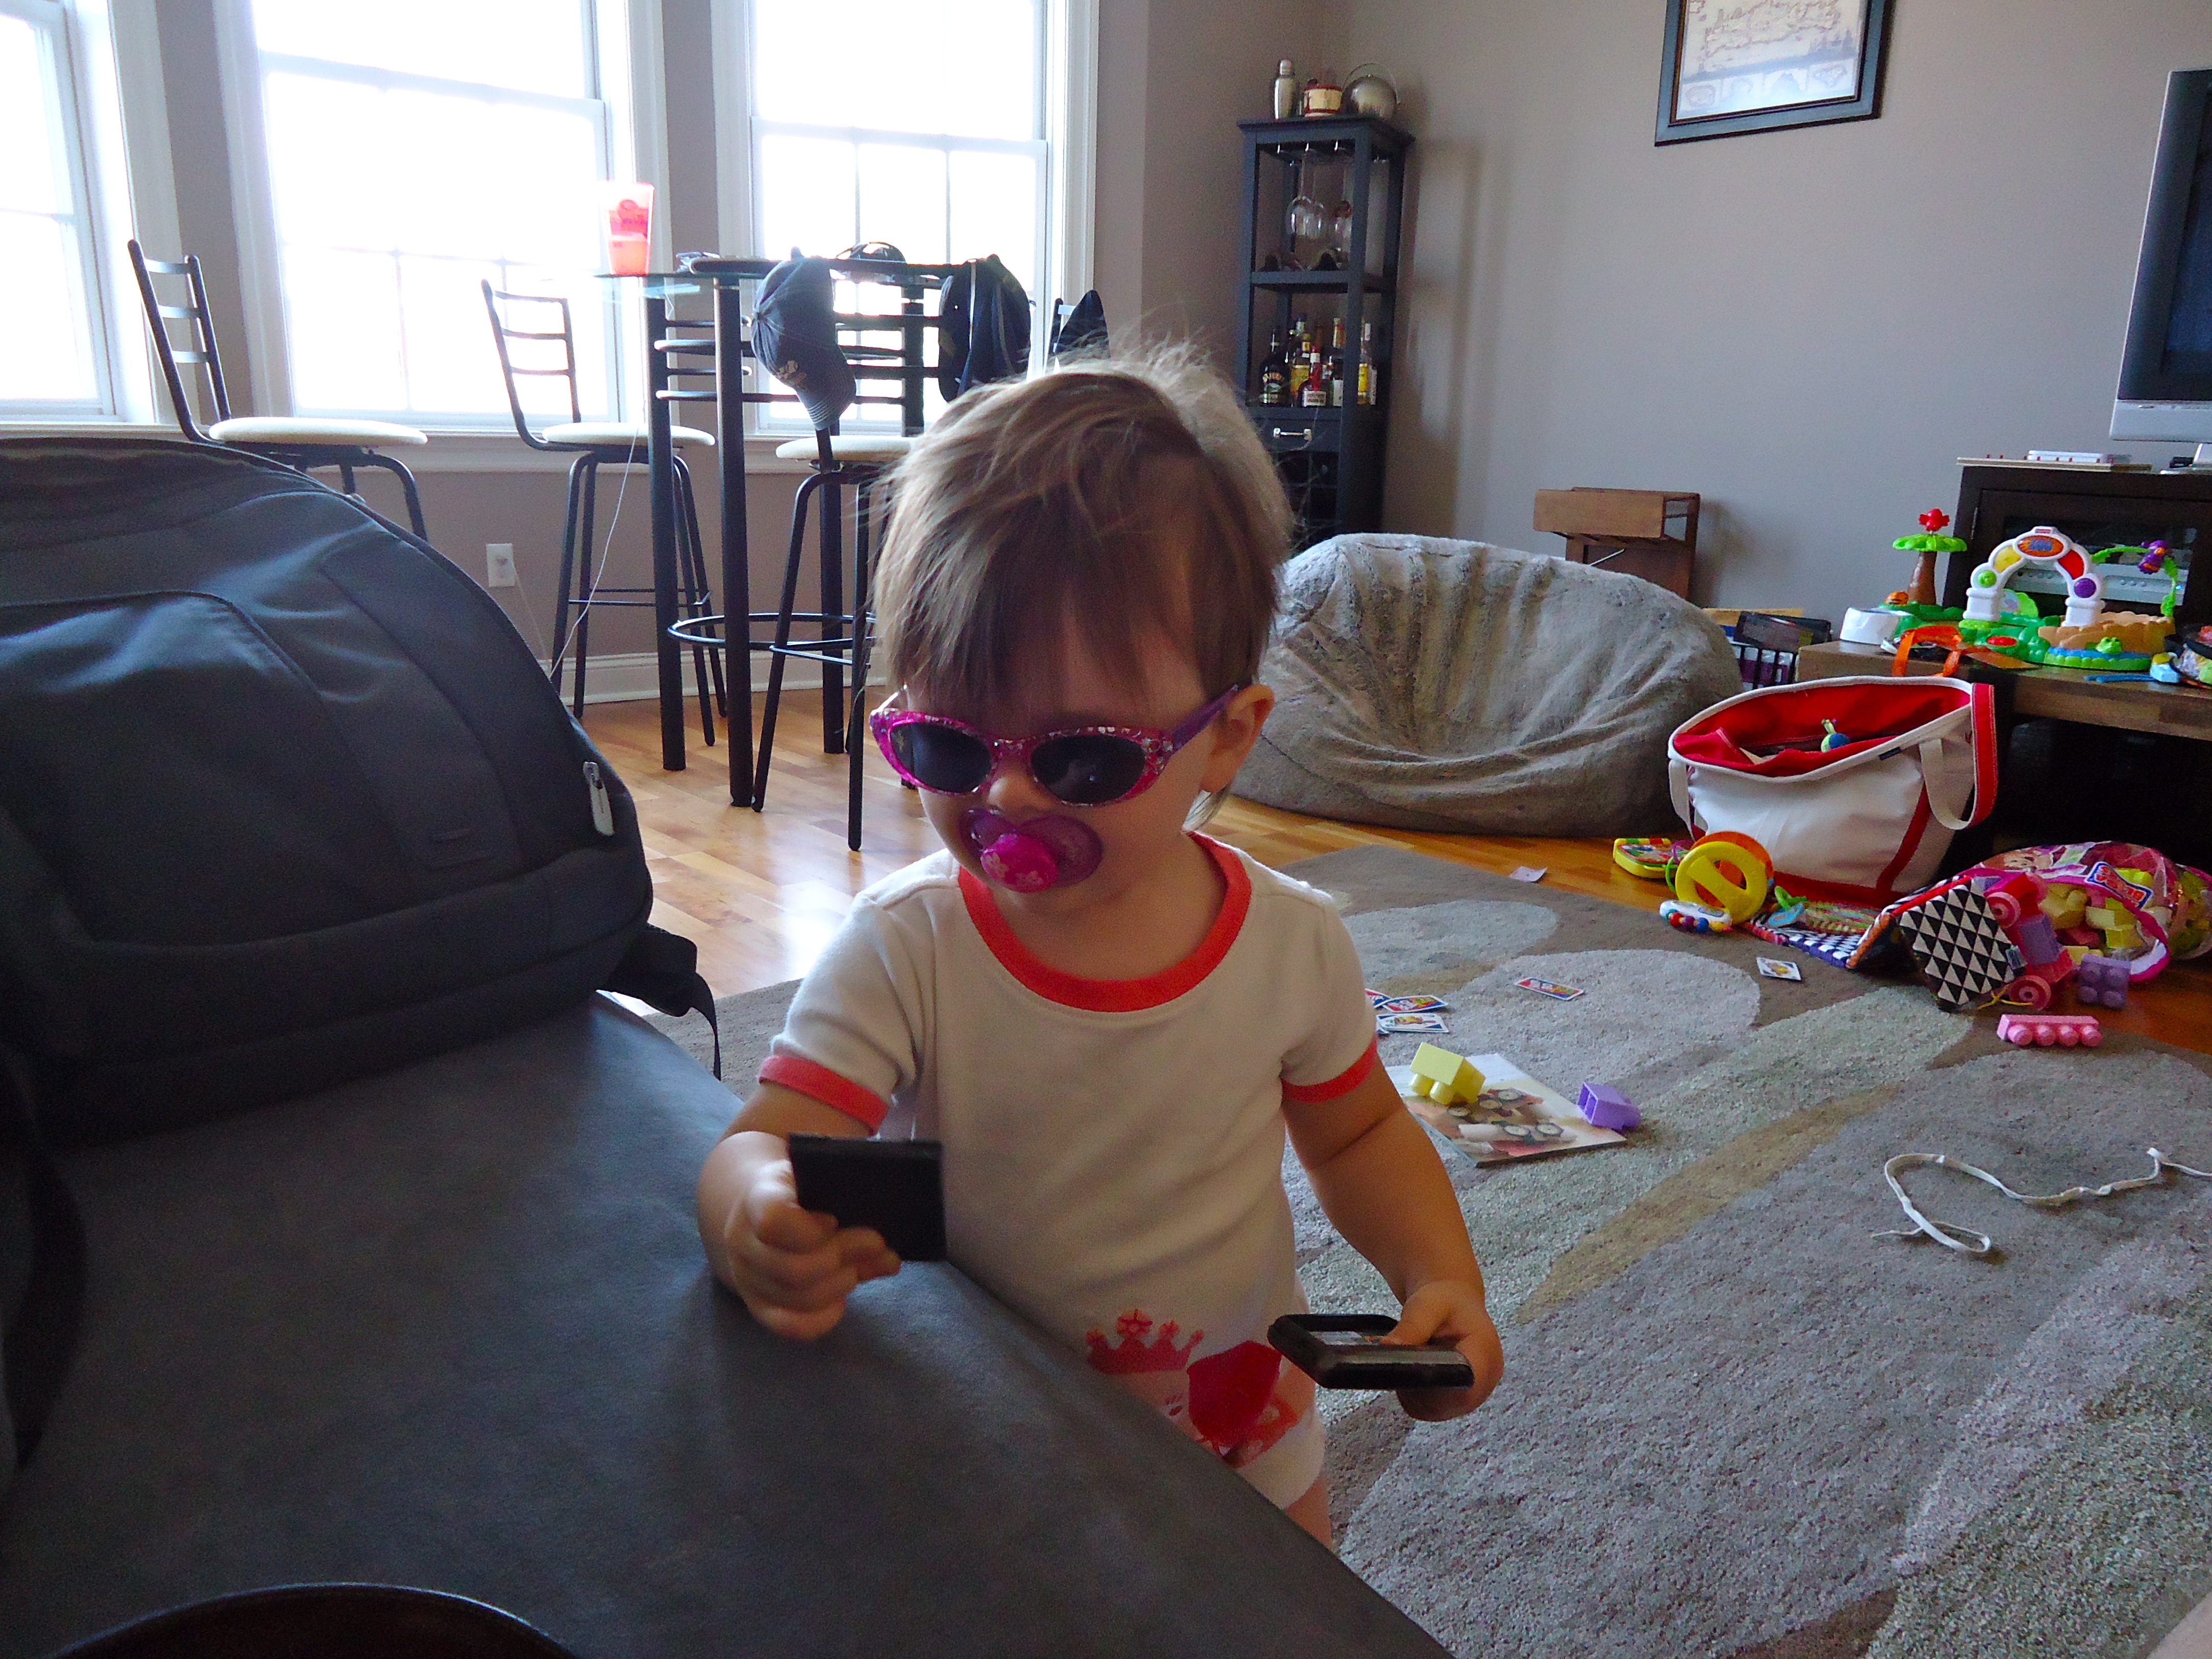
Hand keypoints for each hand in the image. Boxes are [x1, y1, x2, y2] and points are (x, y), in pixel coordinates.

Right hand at [701, 1132, 901, 1339]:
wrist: (757, 1210)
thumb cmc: (800, 1190)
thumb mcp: (821, 1184)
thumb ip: (853, 1211)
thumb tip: (888, 1258)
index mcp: (757, 1198)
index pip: (772, 1219)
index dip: (809, 1229)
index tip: (833, 1220)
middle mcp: (742, 1240)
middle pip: (794, 1268)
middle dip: (843, 1259)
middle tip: (872, 1244)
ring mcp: (746, 1277)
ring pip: (796, 1298)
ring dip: (838, 1286)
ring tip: (855, 1270)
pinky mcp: (756, 1305)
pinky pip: (789, 1325)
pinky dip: (822, 1319)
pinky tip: (839, 1302)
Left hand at [1384, 1279, 1503, 1421]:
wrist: (1452, 1302)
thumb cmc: (1443, 1301)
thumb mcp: (1426, 1305)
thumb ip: (1412, 1326)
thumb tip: (1389, 1347)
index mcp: (1485, 1351)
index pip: (1467, 1384)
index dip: (1437, 1385)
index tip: (1411, 1371)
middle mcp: (1487, 1377)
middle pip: (1453, 1403)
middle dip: (1422, 1390)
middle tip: (1403, 1366)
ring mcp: (1477, 1392)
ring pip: (1441, 1411)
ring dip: (1419, 1396)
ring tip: (1410, 1367)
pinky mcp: (1463, 1399)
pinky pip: (1435, 1411)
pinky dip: (1419, 1399)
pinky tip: (1415, 1377)